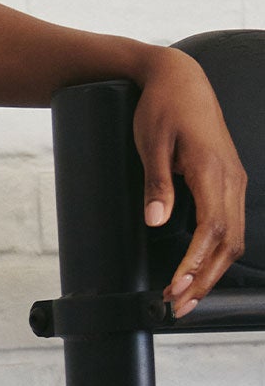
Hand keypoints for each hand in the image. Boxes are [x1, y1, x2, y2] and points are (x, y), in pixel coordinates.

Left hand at [134, 47, 247, 315]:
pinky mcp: (229, 181)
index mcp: (212, 171)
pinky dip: (218, 253)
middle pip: (229, 243)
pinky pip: (231, 225)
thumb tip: (156, 222)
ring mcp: (234, 181)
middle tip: (177, 307)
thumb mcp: (151, 143)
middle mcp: (231, 179)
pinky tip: (201, 269)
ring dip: (213, 272)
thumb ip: (157, 184)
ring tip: (187, 297)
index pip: (212, 231)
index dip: (195, 265)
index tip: (175, 288)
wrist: (178, 77)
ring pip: (234, 238)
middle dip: (205, 280)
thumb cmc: (161, 106)